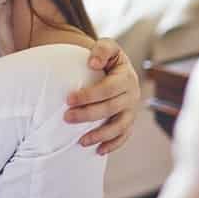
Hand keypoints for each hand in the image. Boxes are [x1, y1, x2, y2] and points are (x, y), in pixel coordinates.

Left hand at [65, 39, 140, 154]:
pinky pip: (124, 136)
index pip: (108, 89)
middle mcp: (132, 95)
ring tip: (80, 141)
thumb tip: (93, 63)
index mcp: (126, 77)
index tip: (68, 99)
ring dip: (100, 135)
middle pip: (111, 109)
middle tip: (67, 118)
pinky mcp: (129, 121)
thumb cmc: (107, 58)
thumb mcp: (107, 46)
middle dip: (88, 115)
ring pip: (119, 126)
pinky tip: (98, 151)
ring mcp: (132, 110)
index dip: (88, 95)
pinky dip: (113, 145)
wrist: (118, 69)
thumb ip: (102, 49)